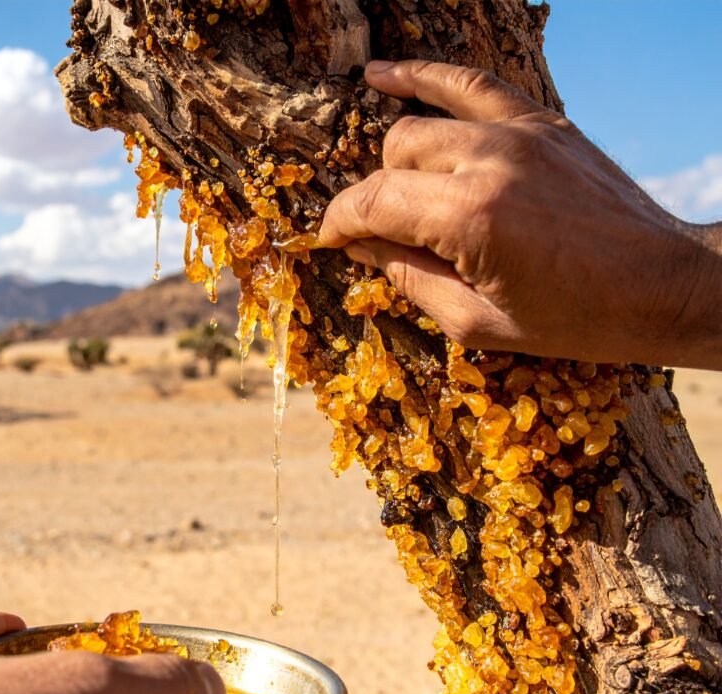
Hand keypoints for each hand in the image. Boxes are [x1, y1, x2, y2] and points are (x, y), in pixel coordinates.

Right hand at [319, 59, 721, 368]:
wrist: (662, 285)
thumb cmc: (575, 317)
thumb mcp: (476, 322)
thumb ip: (409, 279)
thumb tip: (364, 246)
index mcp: (470, 219)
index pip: (374, 202)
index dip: (340, 222)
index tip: (329, 239)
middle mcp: (489, 162)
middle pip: (394, 159)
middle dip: (377, 200)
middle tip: (385, 235)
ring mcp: (519, 134)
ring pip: (422, 124)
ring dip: (399, 157)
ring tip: (388, 180)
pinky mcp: (542, 123)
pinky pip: (471, 84)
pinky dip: (426, 77)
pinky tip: (386, 74)